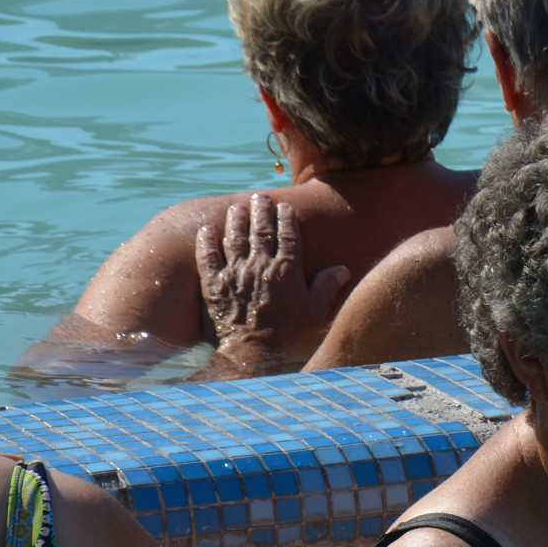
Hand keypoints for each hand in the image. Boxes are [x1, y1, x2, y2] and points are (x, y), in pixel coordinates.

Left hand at [196, 194, 349, 377]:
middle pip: (260, 230)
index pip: (288, 236)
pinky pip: (207, 256)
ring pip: (234, 237)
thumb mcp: (315, 312)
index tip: (285, 207)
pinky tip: (206, 229)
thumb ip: (327, 287)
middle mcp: (260, 266)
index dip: (287, 219)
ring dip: (236, 219)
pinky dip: (206, 241)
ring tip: (237, 207)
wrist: (253, 349)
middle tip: (260, 196)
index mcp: (286, 270)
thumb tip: (341, 269)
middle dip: (261, 210)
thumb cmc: (288, 333)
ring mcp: (235, 272)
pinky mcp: (214, 283)